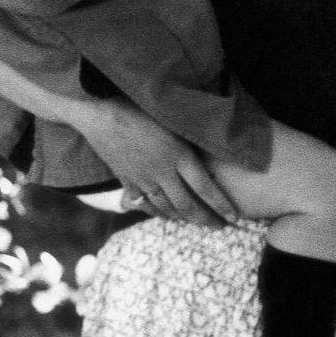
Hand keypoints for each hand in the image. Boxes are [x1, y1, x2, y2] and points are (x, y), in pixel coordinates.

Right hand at [82, 99, 240, 225]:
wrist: (101, 115)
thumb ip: (190, 139)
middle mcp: (163, 173)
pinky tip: (165, 215)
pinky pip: (146, 204)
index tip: (234, 217)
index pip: (206, 188)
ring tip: (196, 223)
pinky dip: (158, 213)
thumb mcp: (173, 122)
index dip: (221, 206)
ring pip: (167, 208)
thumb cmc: (140, 108)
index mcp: (179, 156)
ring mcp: (144, 180)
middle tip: (219, 227)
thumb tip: (215, 144)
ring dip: (184, 218)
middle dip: (206, 219)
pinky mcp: (128, 181)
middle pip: (188, 205)